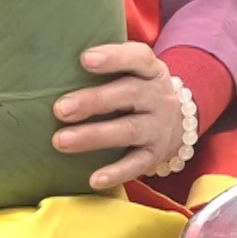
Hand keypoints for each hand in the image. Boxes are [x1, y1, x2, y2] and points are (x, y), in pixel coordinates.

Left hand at [52, 42, 184, 189]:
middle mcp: (158, 97)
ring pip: (128, 130)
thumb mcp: (136, 72)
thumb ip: (109, 65)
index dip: (113, 57)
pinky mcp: (155, 155)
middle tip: (60, 108)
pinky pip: (136, 165)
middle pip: (128, 94)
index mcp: (151, 71)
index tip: (84, 59)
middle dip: (94, 101)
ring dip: (94, 136)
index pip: (138, 58)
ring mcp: (158, 127)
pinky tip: (93, 179)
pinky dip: (116, 173)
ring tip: (60, 141)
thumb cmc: (140, 90)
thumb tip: (56, 58)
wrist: (181, 122)